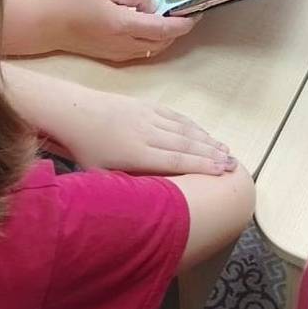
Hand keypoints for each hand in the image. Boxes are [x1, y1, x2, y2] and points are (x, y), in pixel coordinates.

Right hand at [45, 0, 195, 61]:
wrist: (52, 26)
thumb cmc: (78, 2)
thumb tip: (152, 7)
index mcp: (124, 26)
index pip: (163, 29)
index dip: (183, 24)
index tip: (196, 14)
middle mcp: (125, 45)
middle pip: (163, 43)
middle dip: (178, 31)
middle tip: (186, 14)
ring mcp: (120, 54)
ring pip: (155, 50)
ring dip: (167, 37)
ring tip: (171, 20)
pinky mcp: (115, 57)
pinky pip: (143, 52)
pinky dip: (154, 42)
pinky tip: (151, 28)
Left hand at [52, 87, 237, 175]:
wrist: (74, 111)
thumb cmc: (85, 148)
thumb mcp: (101, 175)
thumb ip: (125, 186)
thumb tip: (145, 202)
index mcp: (137, 154)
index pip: (176, 161)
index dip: (201, 166)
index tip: (222, 172)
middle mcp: (148, 133)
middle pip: (185, 145)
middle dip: (211, 155)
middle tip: (233, 163)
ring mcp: (148, 117)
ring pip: (183, 129)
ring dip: (206, 139)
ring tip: (224, 149)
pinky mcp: (146, 106)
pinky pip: (174, 116)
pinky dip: (190, 124)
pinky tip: (201, 131)